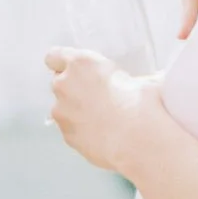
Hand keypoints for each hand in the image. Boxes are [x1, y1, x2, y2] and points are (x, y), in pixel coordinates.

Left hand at [45, 48, 165, 174]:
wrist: (140, 142)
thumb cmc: (143, 107)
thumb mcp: (142, 81)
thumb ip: (127, 80)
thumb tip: (141, 84)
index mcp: (82, 64)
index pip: (55, 56)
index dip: (64, 63)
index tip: (75, 70)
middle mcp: (65, 85)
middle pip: (60, 82)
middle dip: (74, 88)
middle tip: (98, 97)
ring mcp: (62, 112)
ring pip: (63, 107)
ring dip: (76, 110)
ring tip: (103, 120)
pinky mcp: (66, 135)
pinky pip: (70, 128)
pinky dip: (81, 130)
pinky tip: (102, 134)